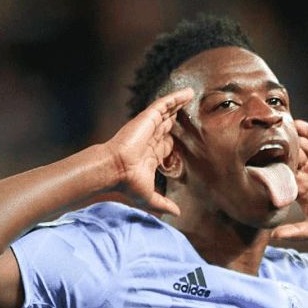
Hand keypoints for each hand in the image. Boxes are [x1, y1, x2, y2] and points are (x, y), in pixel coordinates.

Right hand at [100, 88, 194, 216]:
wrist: (116, 170)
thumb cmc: (128, 183)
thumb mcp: (150, 198)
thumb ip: (164, 204)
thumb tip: (177, 213)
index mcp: (150, 154)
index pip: (165, 143)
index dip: (174, 139)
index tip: (183, 136)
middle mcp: (149, 139)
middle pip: (167, 125)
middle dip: (176, 118)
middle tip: (188, 111)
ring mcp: (148, 127)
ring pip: (166, 112)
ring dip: (178, 104)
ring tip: (191, 95)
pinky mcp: (147, 118)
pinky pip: (164, 104)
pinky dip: (175, 98)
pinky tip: (187, 93)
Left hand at [269, 120, 307, 241]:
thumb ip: (296, 232)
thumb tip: (273, 238)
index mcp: (300, 187)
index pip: (280, 175)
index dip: (268, 169)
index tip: (252, 164)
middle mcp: (307, 170)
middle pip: (287, 156)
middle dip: (275, 149)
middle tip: (257, 140)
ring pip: (300, 144)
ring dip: (289, 137)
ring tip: (274, 128)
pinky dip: (307, 131)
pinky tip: (296, 125)